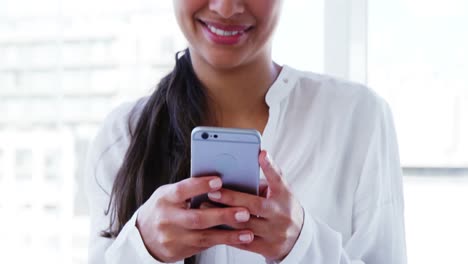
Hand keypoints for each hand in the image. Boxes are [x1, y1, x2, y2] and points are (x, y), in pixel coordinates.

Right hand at [136, 176, 254, 261]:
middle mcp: (167, 219)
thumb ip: (189, 190)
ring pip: (204, 236)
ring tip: (248, 232)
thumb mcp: (169, 194)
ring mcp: (173, 238)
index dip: (200, 185)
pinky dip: (223, 242)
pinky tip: (238, 239)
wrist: (143, 236)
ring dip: (229, 235)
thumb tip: (219, 181)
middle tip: (244, 212)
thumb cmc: (162, 209)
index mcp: (165, 199)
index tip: (219, 181)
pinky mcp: (179, 251)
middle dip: (222, 215)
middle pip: (197, 218)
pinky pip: (205, 246)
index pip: (182, 190)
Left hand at [206, 150, 303, 260]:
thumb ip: (264, 181)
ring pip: (244, 224)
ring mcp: (275, 233)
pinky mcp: (267, 248)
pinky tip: (212, 226)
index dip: (270, 166)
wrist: (298, 238)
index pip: (278, 178)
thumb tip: (237, 170)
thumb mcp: (280, 192)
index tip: (261, 153)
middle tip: (212, 191)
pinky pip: (242, 242)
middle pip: (254, 205)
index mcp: (285, 196)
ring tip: (205, 207)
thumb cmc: (282, 208)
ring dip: (222, 216)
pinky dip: (226, 234)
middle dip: (231, 198)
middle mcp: (281, 214)